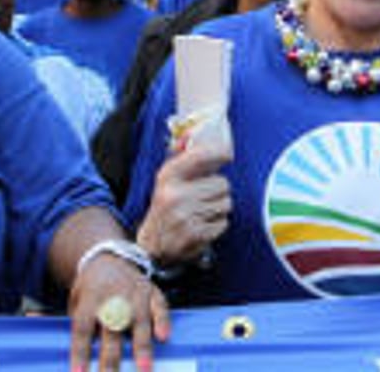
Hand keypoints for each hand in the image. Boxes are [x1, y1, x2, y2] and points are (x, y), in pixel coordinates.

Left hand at [68, 252, 169, 371]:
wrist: (108, 257)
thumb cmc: (91, 288)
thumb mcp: (77, 301)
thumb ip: (80, 323)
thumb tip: (70, 344)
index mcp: (90, 300)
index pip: (83, 328)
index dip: (81, 352)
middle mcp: (113, 297)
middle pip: (111, 330)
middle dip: (112, 358)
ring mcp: (134, 294)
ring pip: (138, 322)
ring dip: (141, 347)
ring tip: (144, 368)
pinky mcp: (151, 291)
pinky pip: (159, 306)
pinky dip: (163, 321)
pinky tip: (164, 337)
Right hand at [136, 141, 231, 265]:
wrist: (152, 246)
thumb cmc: (164, 207)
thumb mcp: (166, 180)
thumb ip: (180, 156)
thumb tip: (190, 133)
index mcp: (168, 176)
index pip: (201, 156)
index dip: (219, 153)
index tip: (227, 155)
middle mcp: (176, 194)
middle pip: (222, 184)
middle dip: (218, 191)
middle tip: (205, 197)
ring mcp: (186, 216)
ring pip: (226, 204)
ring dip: (218, 208)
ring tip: (202, 212)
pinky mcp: (196, 234)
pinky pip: (223, 223)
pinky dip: (217, 225)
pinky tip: (202, 225)